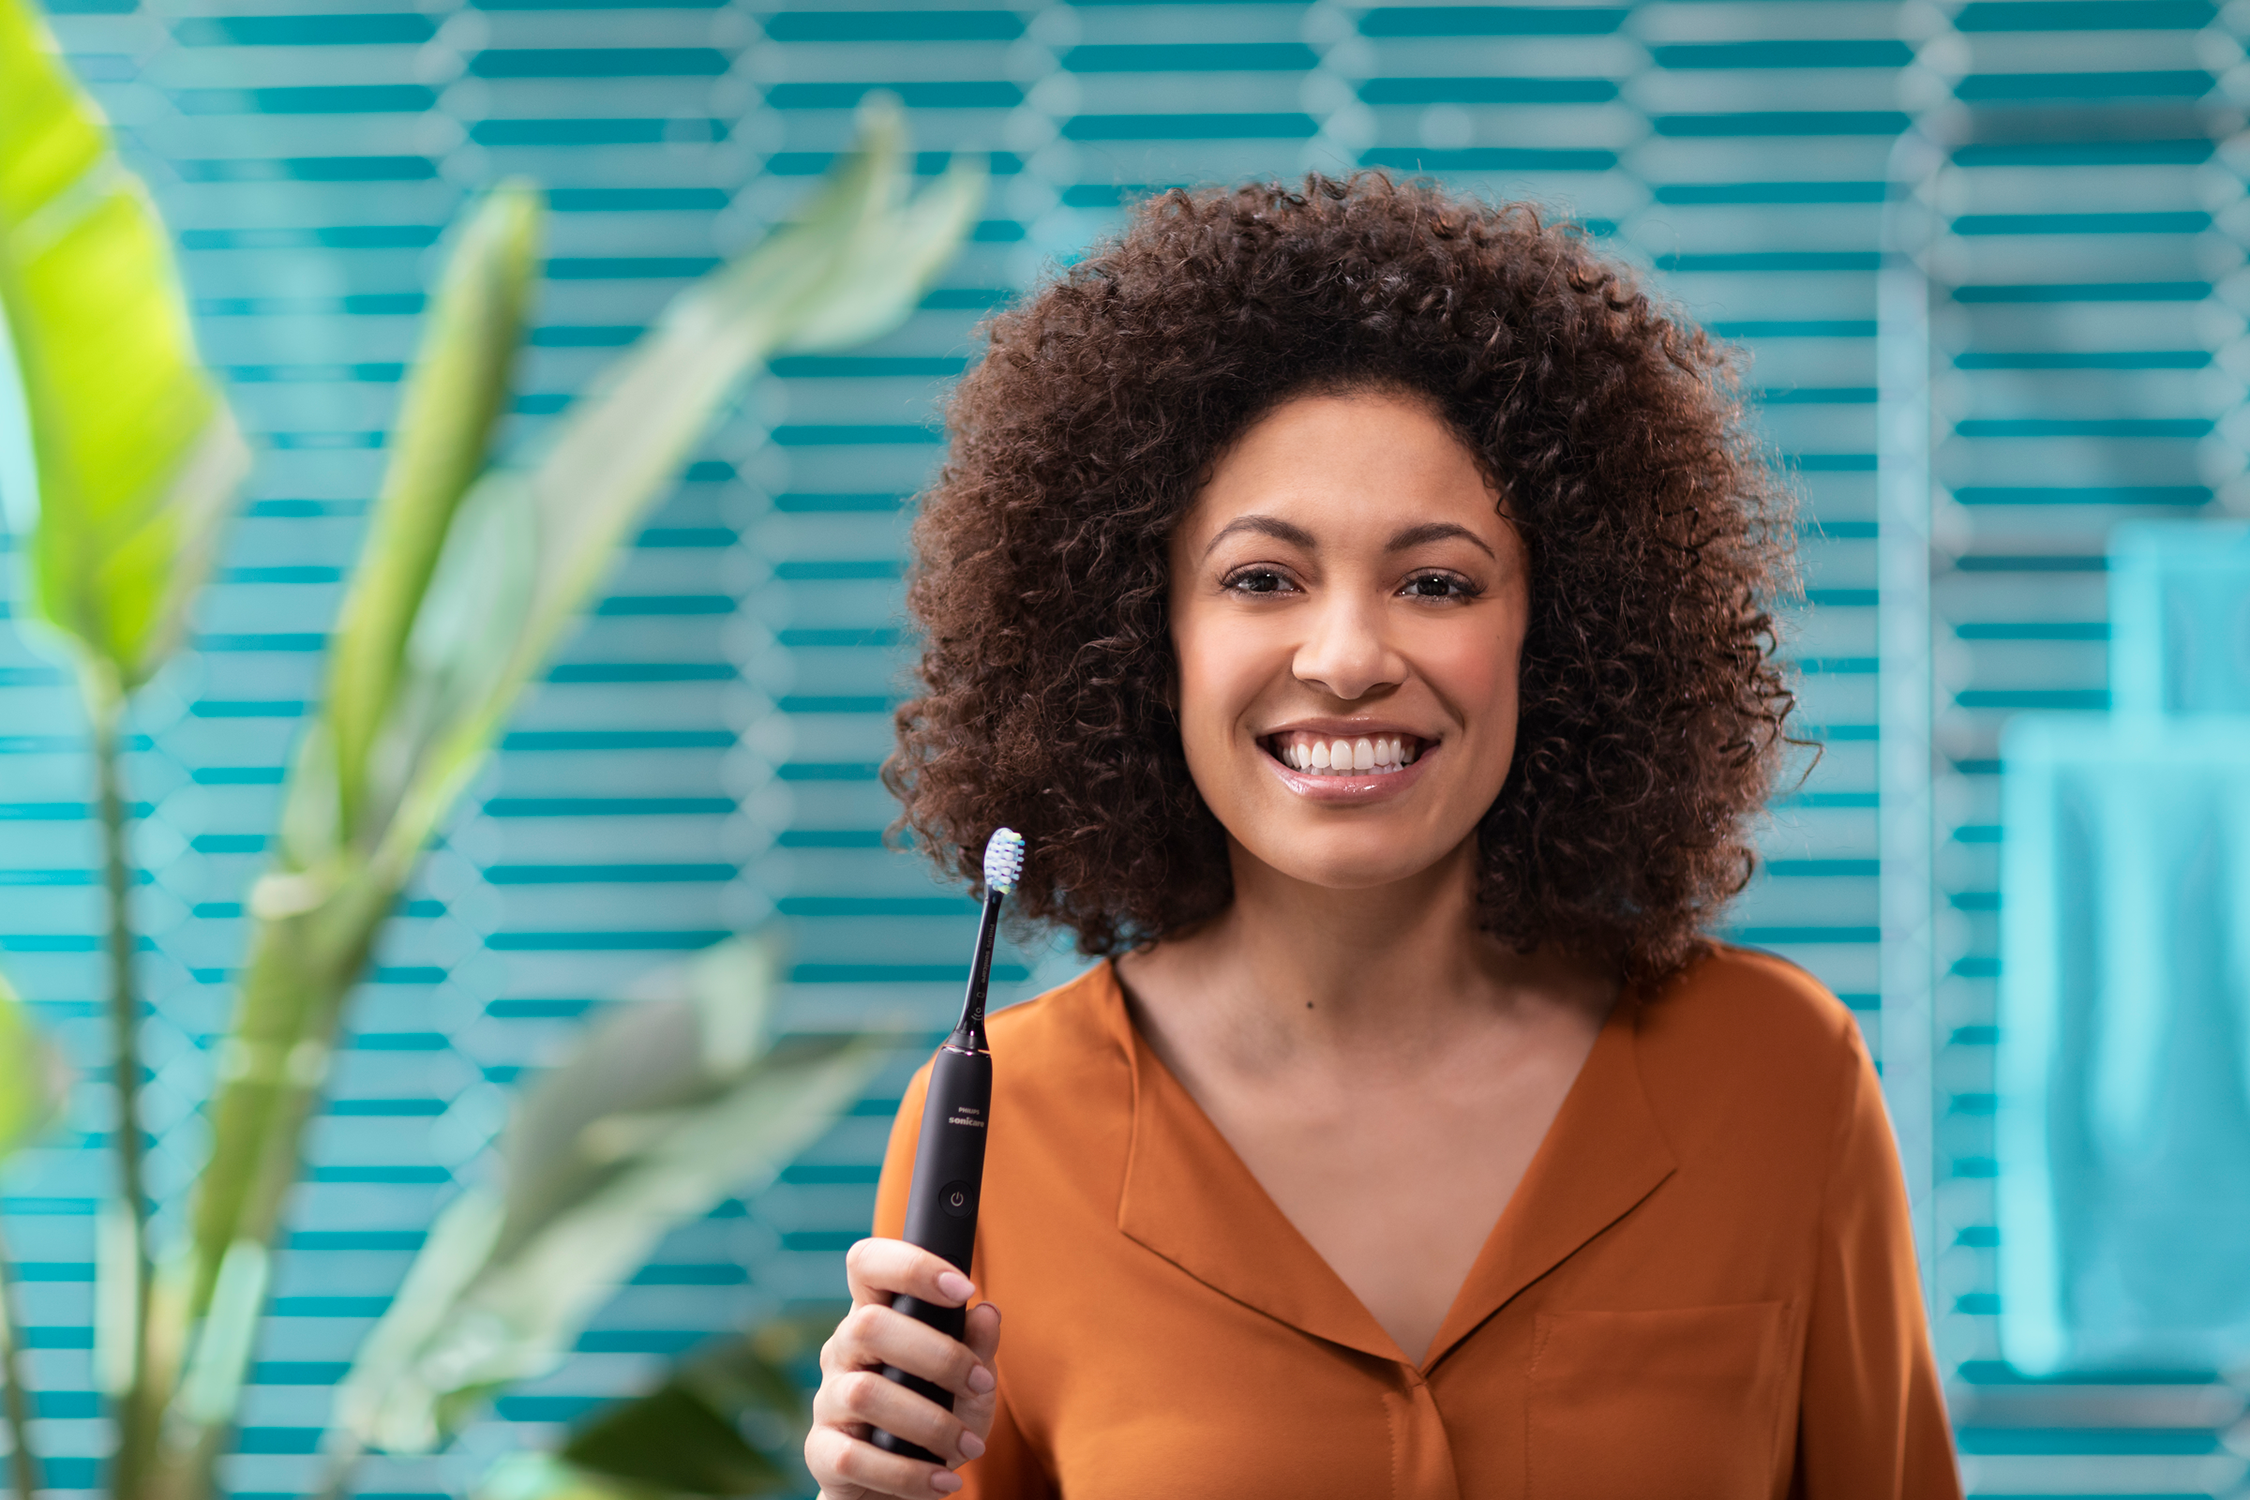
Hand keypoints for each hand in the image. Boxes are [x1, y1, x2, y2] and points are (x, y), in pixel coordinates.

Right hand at [808, 1237, 1003, 1498]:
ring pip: (865, 1393)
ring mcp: (828, 1401)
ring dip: (930, 1422)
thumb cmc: (935, 1424)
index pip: (867, 1264)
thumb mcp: (969, 1386)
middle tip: (981, 1384)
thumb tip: (987, 1313)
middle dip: (938, 1355)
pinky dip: (909, 1473)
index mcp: (876, 1317)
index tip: (964, 1287)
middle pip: (868, 1325)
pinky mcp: (821, 1453)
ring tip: (969, 1446)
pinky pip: (854, 1458)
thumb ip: (979, 1349)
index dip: (911, 1264)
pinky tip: (943, 1479)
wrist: (898, 1489)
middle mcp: (843, 1351)